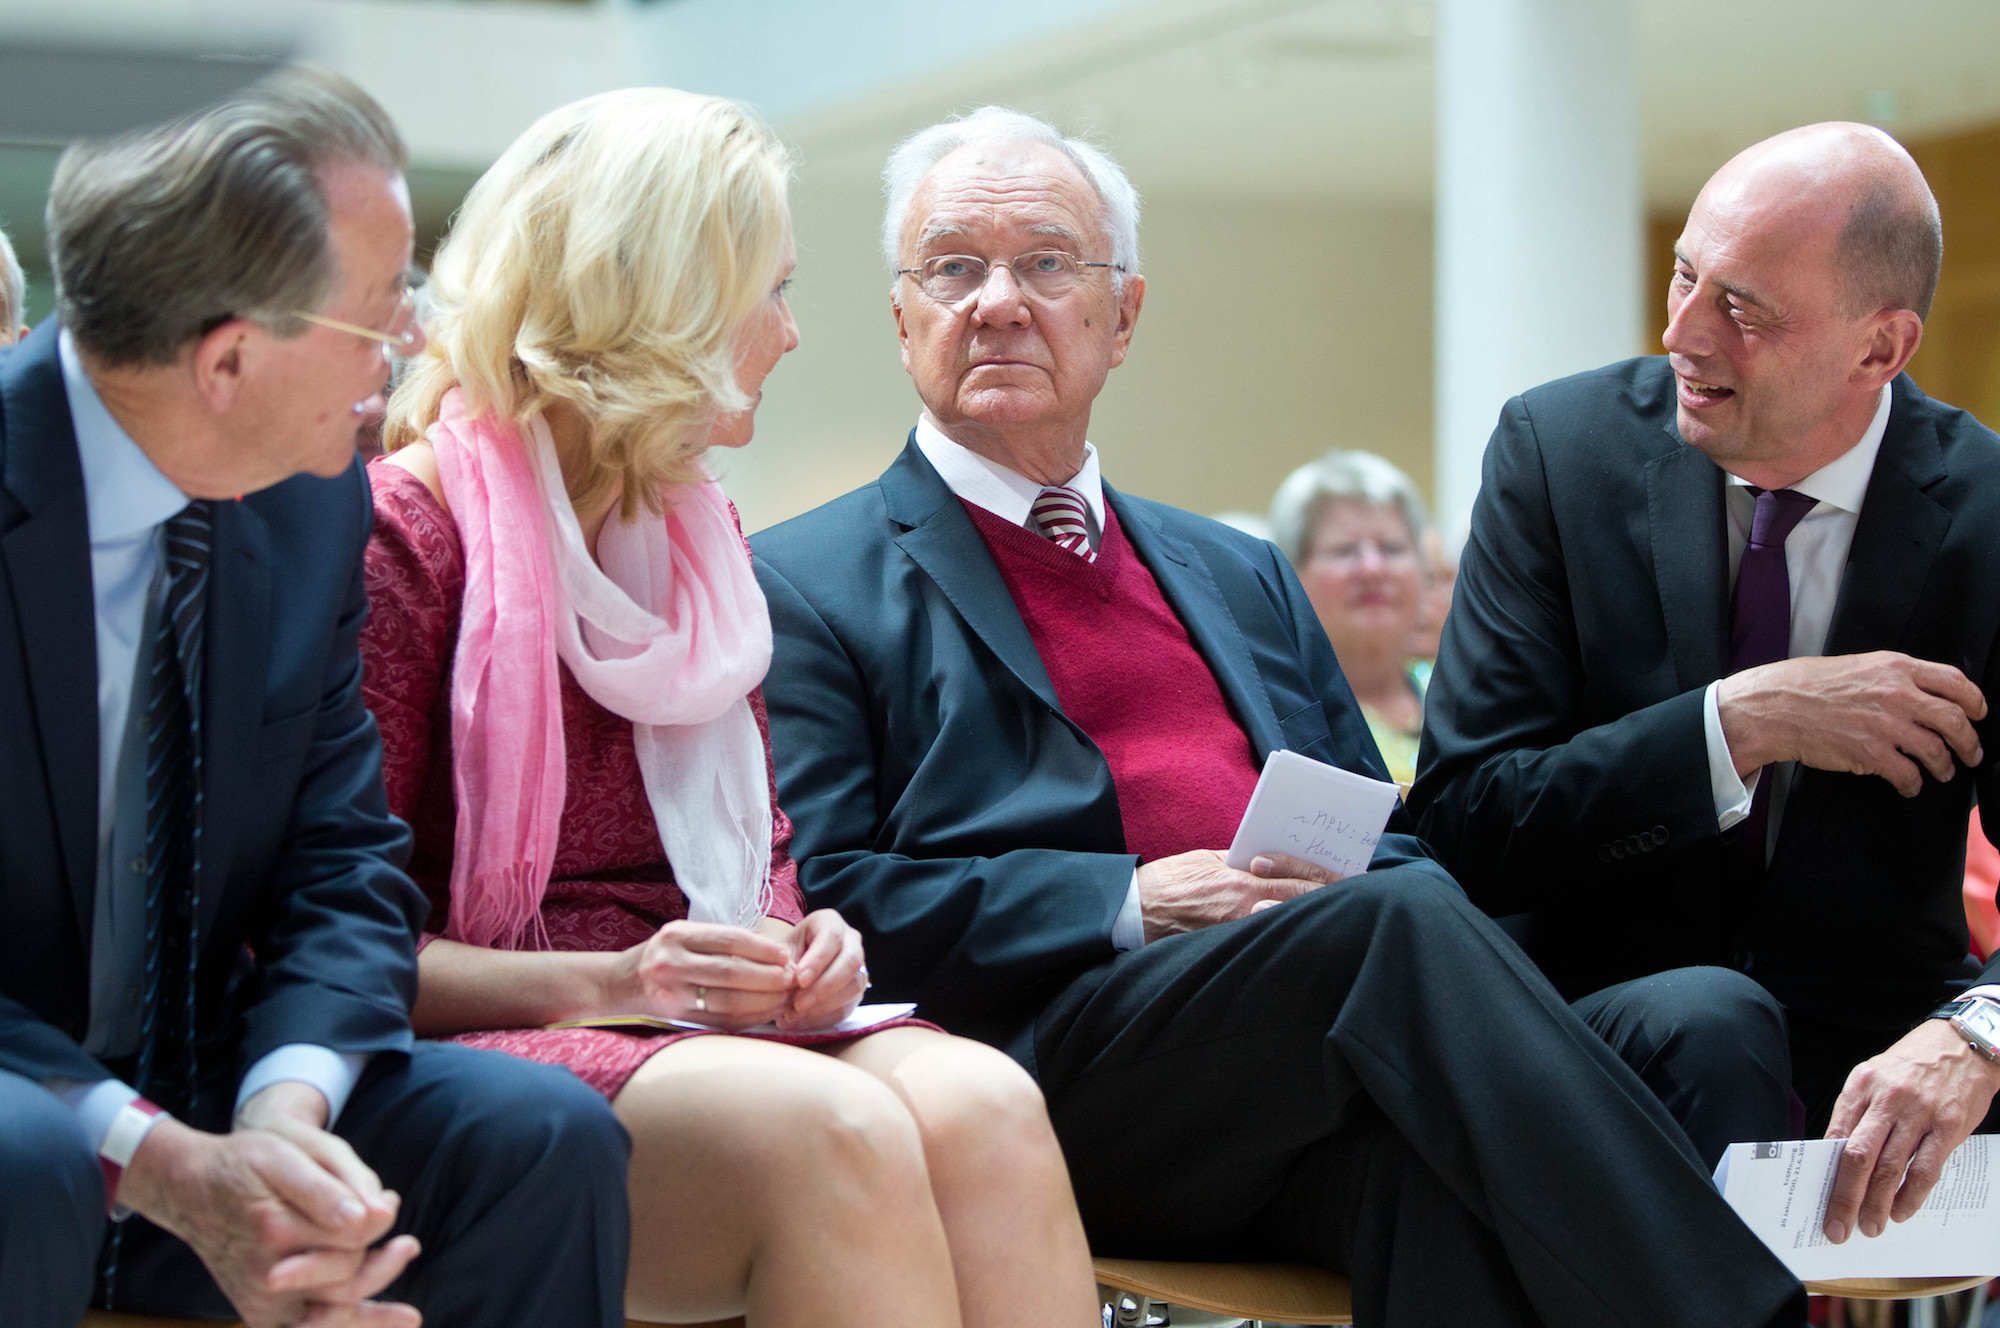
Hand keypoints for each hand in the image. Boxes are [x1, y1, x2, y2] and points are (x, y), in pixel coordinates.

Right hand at [118, 1095, 417, 1327]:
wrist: (191, 1189)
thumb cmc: (243, 1166)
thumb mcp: (282, 1157)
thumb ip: (325, 1189)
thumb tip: (371, 1217)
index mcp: (276, 1230)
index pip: (351, 1237)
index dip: (377, 1221)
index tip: (390, 1202)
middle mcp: (266, 1275)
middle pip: (346, 1280)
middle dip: (382, 1265)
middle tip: (409, 1245)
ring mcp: (260, 1301)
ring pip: (331, 1316)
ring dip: (372, 1317)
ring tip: (411, 1317)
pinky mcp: (259, 1313)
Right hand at [615, 919, 793, 1030]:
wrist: (619, 984)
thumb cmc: (664, 956)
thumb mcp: (684, 936)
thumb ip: (721, 942)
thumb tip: (774, 955)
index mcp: (678, 935)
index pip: (730, 940)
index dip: (762, 949)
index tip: (785, 956)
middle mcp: (671, 963)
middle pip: (731, 972)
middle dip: (768, 977)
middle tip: (790, 980)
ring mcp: (671, 993)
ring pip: (727, 1000)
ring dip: (762, 1001)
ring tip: (783, 998)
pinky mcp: (674, 1018)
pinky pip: (719, 1021)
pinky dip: (747, 1018)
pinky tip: (764, 1014)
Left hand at [775, 909, 868, 1031]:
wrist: (785, 968)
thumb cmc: (781, 953)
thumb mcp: (777, 951)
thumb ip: (782, 963)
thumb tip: (788, 983)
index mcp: (829, 922)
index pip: (832, 937)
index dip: (817, 961)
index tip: (799, 980)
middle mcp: (850, 941)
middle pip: (850, 962)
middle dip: (824, 986)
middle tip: (797, 1004)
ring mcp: (857, 966)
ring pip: (854, 986)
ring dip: (823, 1005)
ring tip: (793, 1015)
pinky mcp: (855, 991)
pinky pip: (847, 1006)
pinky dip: (822, 1017)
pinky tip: (799, 1022)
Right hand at [1136, 850, 1337, 941]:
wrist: (1133, 912)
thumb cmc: (1166, 883)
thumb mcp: (1205, 859)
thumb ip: (1238, 861)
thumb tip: (1267, 863)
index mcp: (1240, 882)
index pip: (1296, 880)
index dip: (1324, 880)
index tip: (1349, 877)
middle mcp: (1243, 910)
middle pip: (1299, 904)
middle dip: (1327, 897)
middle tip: (1354, 893)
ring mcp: (1237, 933)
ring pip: (1286, 925)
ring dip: (1310, 918)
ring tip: (1334, 914)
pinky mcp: (1227, 948)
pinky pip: (1265, 941)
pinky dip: (1285, 934)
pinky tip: (1300, 932)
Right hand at [1718, 652, 1985, 796]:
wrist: (1776, 707)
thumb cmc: (1811, 685)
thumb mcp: (1860, 665)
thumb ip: (1895, 677)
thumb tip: (1925, 695)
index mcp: (1896, 668)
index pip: (1955, 683)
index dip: (1975, 702)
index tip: (1978, 714)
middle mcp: (1897, 695)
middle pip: (1955, 721)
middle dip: (1970, 742)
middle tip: (1971, 753)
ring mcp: (1886, 725)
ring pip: (1937, 751)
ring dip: (1945, 766)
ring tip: (1942, 771)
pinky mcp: (1871, 754)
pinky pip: (1908, 775)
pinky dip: (1914, 784)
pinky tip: (1910, 785)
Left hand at [1820, 1019, 1999, 1242]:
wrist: (1962, 1046)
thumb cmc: (1910, 1066)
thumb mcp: (1873, 1076)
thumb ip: (1855, 1113)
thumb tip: (1834, 1156)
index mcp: (1860, 1086)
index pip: (1835, 1136)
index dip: (1825, 1172)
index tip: (1816, 1200)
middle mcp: (1887, 1099)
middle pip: (1858, 1156)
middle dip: (1845, 1197)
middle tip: (1838, 1228)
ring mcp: (1919, 1114)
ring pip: (1891, 1168)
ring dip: (1878, 1203)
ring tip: (1870, 1226)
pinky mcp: (1949, 1126)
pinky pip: (1926, 1169)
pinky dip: (1911, 1196)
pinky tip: (1901, 1211)